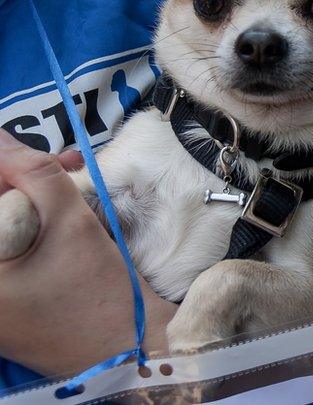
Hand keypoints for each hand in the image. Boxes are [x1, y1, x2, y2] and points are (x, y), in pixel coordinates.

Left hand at [0, 130, 174, 375]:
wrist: (124, 350)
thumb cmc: (97, 293)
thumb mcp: (70, 223)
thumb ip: (35, 172)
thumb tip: (0, 139)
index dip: (2, 168)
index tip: (35, 157)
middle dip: (15, 179)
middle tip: (59, 162)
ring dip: (24, 198)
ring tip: (68, 176)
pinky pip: (5, 249)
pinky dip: (25, 224)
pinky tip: (58, 207)